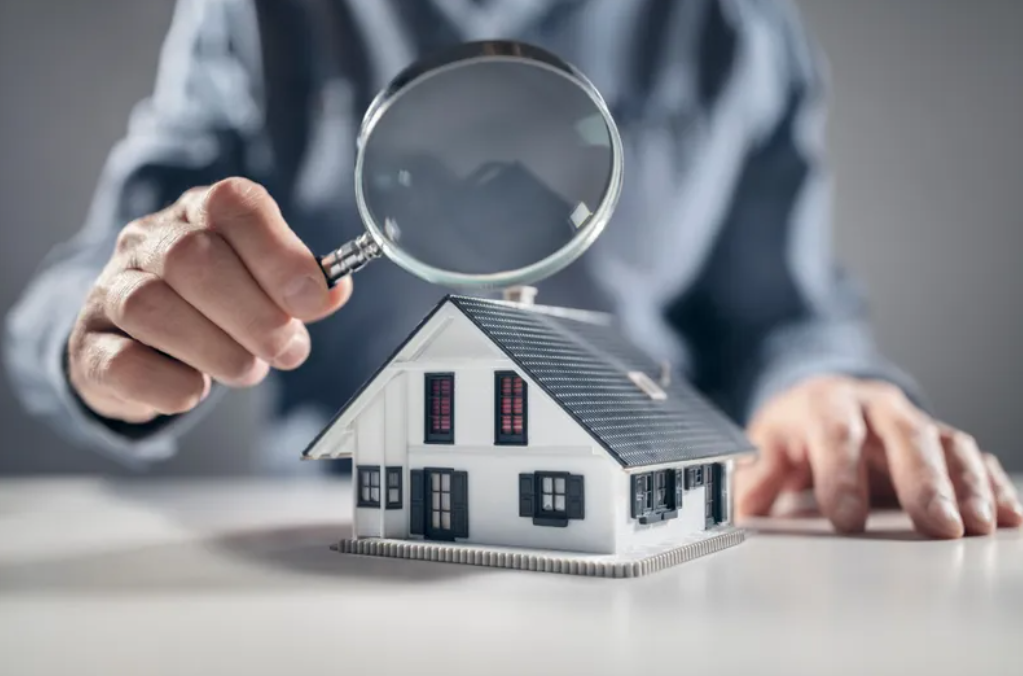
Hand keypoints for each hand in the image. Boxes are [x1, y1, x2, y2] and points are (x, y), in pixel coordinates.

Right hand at [67, 178, 351, 423]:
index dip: (280, 255)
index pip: (234, 206)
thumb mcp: (264, 285)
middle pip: (193, 259)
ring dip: (217, 350)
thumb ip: (300, 286)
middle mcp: (148, 240)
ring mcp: (110, 290)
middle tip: (287, 351)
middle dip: (255, 314)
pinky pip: (121, 363)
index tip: (314, 302)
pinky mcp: (89, 346)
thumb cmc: (215, 307)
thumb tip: (332, 292)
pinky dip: (170, 384)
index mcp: (201, 213)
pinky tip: (196, 389)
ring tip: (247, 369)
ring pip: (152, 306)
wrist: (142, 345)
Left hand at [735, 375, 1022, 537]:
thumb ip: (758, 474)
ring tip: (978, 526)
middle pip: (904, 436)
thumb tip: (741, 506)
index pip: (835, 434)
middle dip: (922, 481)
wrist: (824, 397)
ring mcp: (913, 422)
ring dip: (966, 486)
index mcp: (827, 404)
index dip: (841, 475)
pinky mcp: (939, 442)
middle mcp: (876, 407)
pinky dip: (992, 485)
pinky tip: (1007, 515)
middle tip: (937, 525)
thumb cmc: (797, 428)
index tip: (847, 519)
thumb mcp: (768, 443)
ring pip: (946, 444)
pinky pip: (972, 458)